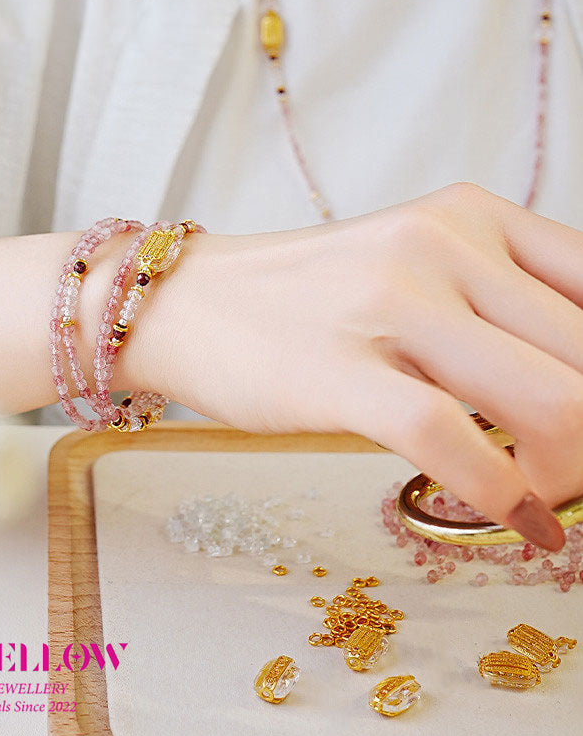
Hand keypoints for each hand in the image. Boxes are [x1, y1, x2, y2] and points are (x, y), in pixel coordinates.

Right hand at [132, 182, 582, 550]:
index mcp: (471, 215)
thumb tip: (573, 384)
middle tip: (575, 469)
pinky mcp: (341, 371)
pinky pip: (455, 443)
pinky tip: (522, 521)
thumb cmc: (310, 295)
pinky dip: (507, 497)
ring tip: (548, 495)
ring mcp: (390, 304)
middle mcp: (442, 245)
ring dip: (571, 470)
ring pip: (548, 401)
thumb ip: (499, 303)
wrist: (192, 303)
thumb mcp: (417, 264)